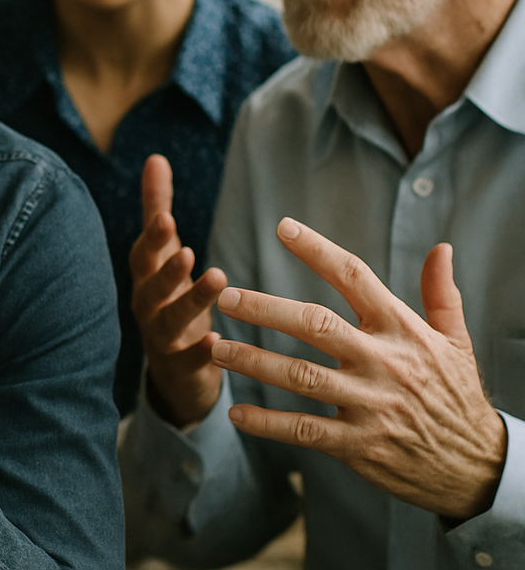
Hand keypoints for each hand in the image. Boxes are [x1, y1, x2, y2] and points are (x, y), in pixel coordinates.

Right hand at [129, 154, 227, 426]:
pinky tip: (218, 341)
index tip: (166, 218)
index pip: (143, 255)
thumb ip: (157, 208)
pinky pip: (190, 362)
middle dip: (167, 270)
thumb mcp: (164, 254)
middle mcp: (148, 306)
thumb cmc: (169, 298)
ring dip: (192, 301)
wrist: (173, 370)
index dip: (152, 238)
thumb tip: (155, 158)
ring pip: (171, 321)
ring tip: (217, 277)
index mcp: (145, 278)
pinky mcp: (183, 368)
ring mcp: (163, 339)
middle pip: (151, 288)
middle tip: (187, 250)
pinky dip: (200, 353)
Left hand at [212, 218, 505, 519]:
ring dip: (254, 362)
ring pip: (301, 377)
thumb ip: (440, 294)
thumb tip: (441, 248)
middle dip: (266, 309)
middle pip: (316, 325)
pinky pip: (304, 430)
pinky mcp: (359, 444)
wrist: (479, 467)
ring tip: (215, 347)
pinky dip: (267, 423)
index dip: (318, 250)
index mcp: (403, 330)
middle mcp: (383, 363)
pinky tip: (235, 414)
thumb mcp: (456, 342)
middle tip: (225, 296)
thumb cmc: (457, 396)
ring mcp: (370, 405)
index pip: (355, 278)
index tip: (283, 226)